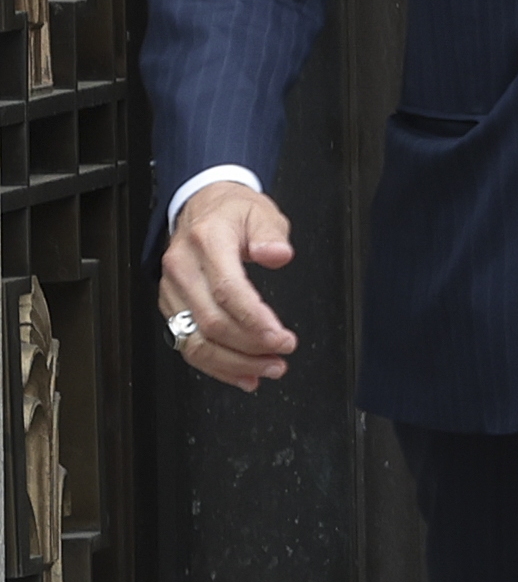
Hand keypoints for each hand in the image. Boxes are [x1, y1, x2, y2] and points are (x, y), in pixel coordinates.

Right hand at [159, 183, 298, 393]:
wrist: (201, 208)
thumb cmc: (233, 212)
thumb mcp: (260, 212)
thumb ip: (271, 234)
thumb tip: (279, 254)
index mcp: (207, 242)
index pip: (227, 289)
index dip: (254, 319)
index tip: (280, 336)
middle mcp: (182, 269)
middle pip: (211, 322)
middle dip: (249, 347)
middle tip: (281, 357)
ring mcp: (172, 292)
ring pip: (195, 342)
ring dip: (233, 364)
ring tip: (267, 369)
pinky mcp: (171, 308)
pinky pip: (188, 345)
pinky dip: (216, 365)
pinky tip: (242, 374)